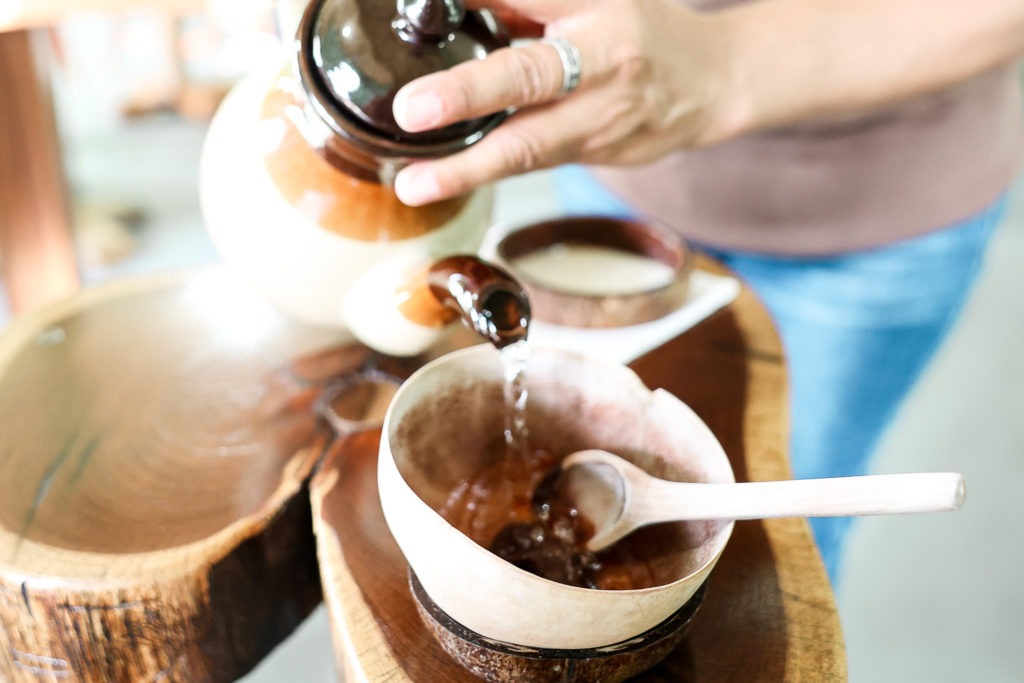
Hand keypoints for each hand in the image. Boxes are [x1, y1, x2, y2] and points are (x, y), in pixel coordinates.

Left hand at [392, 0, 736, 205]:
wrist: (712, 83)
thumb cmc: (640, 30)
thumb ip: (525, 7)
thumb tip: (446, 11)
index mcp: (597, 7)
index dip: (479, 4)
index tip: (423, 9)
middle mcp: (602, 63)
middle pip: (531, 77)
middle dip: (469, 95)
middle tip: (414, 111)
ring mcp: (603, 117)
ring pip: (529, 146)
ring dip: (468, 169)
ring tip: (416, 184)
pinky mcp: (598, 156)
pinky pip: (535, 164)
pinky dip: (486, 172)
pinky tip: (443, 183)